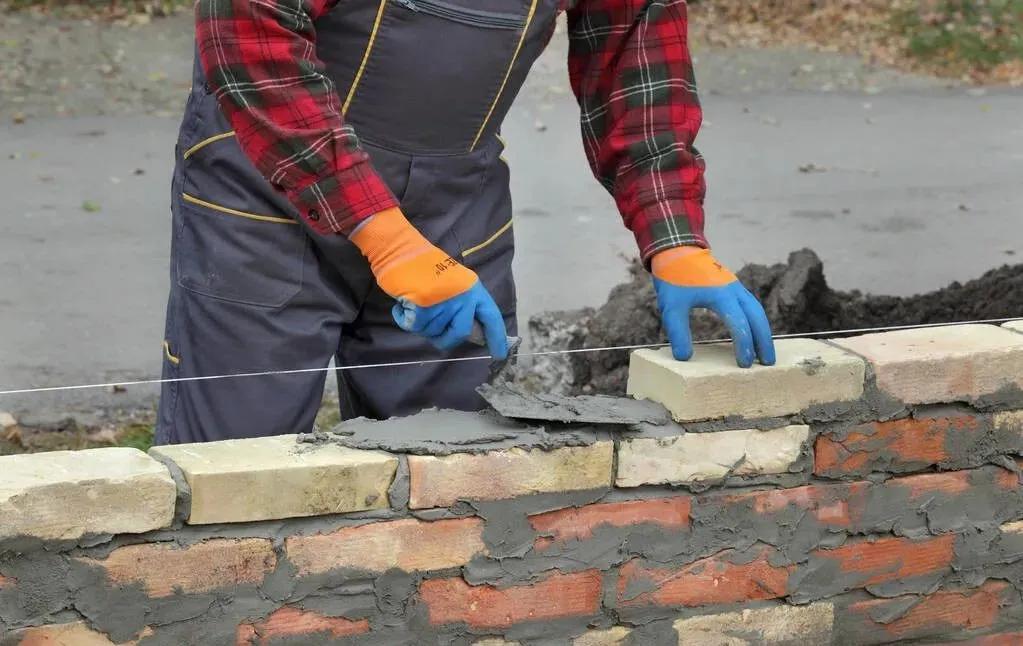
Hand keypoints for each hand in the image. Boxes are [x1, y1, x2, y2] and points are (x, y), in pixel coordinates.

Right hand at [350, 208, 508, 359]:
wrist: (402, 250)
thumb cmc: (426, 265)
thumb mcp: (455, 282)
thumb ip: (464, 305)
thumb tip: (469, 332)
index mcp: (473, 290)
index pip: (491, 318)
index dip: (497, 338)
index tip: (499, 355)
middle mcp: (462, 299)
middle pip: (460, 334)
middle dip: (447, 339)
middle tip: (436, 334)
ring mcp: (443, 305)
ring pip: (433, 332)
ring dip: (422, 324)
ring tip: (416, 302)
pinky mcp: (422, 310)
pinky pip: (414, 328)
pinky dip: (405, 320)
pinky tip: (404, 304)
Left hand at [651, 246, 774, 367]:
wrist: (677, 251)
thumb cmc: (674, 278)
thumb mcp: (671, 307)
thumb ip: (678, 331)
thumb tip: (684, 357)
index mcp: (721, 295)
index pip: (740, 324)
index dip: (744, 345)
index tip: (744, 364)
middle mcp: (734, 290)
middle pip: (758, 318)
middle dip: (764, 341)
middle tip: (767, 363)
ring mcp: (736, 287)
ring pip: (757, 311)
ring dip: (763, 331)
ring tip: (765, 353)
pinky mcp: (733, 287)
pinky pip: (751, 306)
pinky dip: (756, 321)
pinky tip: (754, 333)